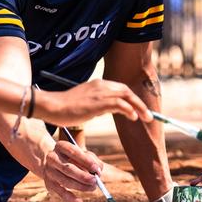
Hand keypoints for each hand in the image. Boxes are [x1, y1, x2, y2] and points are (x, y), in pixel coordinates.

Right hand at [36, 79, 153, 126]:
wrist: (52, 106)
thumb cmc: (64, 108)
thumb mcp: (85, 102)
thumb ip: (97, 103)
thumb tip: (107, 109)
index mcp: (98, 84)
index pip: (120, 89)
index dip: (132, 98)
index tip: (139, 109)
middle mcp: (101, 85)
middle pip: (126, 91)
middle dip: (139, 103)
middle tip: (149, 115)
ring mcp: (100, 92)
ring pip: (126, 96)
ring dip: (139, 107)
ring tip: (146, 118)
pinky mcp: (98, 102)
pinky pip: (119, 104)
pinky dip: (129, 110)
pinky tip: (133, 117)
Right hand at [42, 140, 102, 201]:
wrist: (52, 161)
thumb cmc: (73, 157)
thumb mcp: (82, 153)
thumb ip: (93, 159)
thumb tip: (98, 170)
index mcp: (61, 146)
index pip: (73, 152)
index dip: (85, 161)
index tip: (96, 169)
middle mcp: (52, 158)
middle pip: (68, 168)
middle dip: (83, 176)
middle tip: (95, 181)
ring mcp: (49, 171)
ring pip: (65, 181)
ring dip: (80, 186)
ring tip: (92, 187)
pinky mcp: (49, 183)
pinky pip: (60, 192)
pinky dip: (70, 198)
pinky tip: (80, 201)